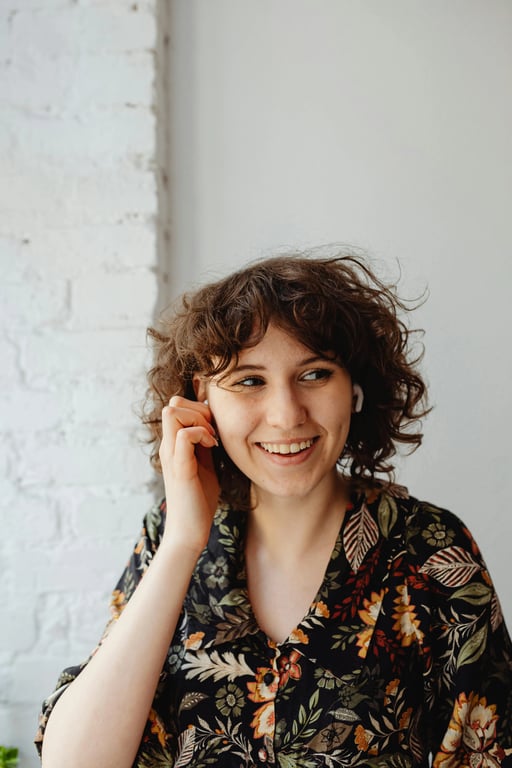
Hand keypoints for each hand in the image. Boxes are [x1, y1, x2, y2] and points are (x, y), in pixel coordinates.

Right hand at [159, 396, 220, 551]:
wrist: (190, 531)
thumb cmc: (199, 500)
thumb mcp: (205, 464)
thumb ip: (205, 444)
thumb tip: (215, 425)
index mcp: (173, 444)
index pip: (177, 405)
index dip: (198, 408)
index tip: (214, 428)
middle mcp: (168, 446)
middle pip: (172, 403)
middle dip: (198, 409)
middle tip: (214, 431)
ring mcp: (171, 455)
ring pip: (172, 412)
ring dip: (198, 420)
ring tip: (212, 439)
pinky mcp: (179, 468)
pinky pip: (184, 435)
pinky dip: (201, 434)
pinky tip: (213, 448)